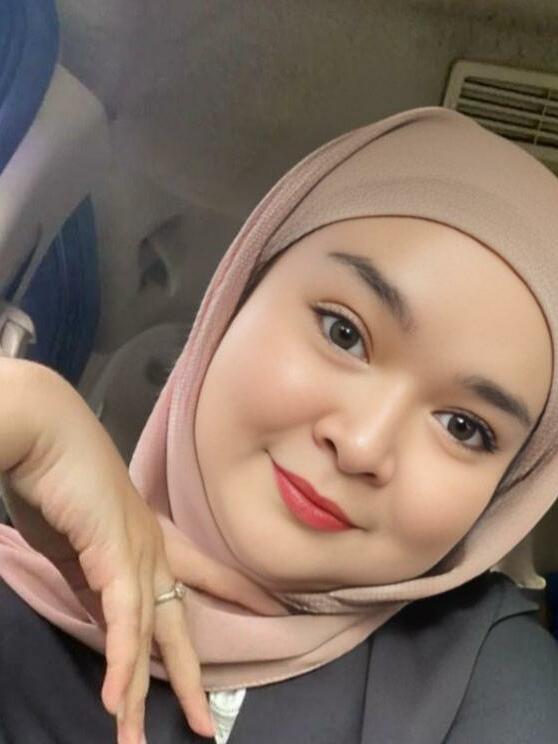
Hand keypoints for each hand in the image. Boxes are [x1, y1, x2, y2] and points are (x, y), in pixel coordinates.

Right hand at [2, 362, 286, 743]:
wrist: (45, 436)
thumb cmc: (60, 480)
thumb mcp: (79, 542)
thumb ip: (94, 577)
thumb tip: (102, 613)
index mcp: (147, 541)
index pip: (200, 576)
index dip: (234, 595)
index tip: (268, 610)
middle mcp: (153, 550)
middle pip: (177, 625)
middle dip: (191, 678)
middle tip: (204, 725)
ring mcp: (137, 554)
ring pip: (145, 637)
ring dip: (136, 694)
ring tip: (134, 742)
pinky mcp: (113, 557)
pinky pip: (121, 621)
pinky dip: (118, 662)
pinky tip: (116, 701)